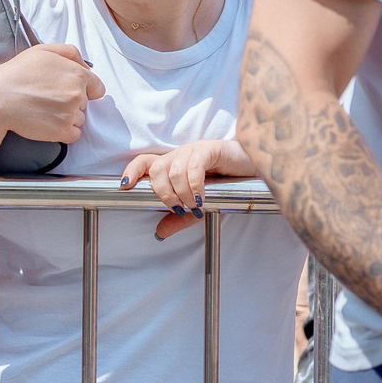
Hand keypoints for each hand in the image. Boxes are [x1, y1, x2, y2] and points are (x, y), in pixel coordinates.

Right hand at [0, 42, 102, 145]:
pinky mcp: (62, 131)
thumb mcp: (41, 50)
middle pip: (85, 104)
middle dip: (70, 102)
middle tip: (45, 98)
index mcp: (77, 74)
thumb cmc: (15, 73)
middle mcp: (78, 94)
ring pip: (79, 119)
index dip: (83, 90)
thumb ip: (69, 52)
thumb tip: (86, 66)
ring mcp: (71, 114)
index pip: (97, 88)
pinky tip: (45, 123)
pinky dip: (62, 132)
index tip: (66, 91)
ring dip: (65, 117)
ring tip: (42, 110)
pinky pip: (74, 135)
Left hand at [123, 138, 255, 238]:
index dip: (132, 171)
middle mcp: (179, 155)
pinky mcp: (209, 149)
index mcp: (172, 165)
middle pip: (156, 169)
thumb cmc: (227, 185)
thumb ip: (180, 219)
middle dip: (162, 193)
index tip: (124, 186)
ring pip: (174, 170)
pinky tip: (201, 198)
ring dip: (181, 193)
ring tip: (193, 207)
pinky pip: (194, 166)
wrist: (256, 169)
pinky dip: (194, 185)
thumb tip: (160, 233)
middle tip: (178, 210)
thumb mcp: (199, 205)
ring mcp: (193, 150)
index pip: (144, 162)